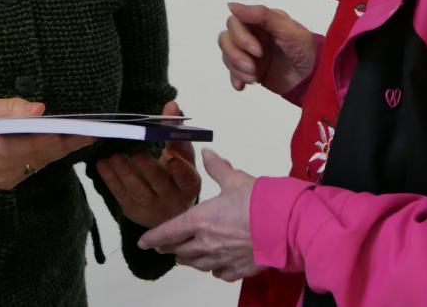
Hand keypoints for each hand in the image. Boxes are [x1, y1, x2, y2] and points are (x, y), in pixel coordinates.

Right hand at [0, 97, 93, 188]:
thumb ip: (11, 108)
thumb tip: (39, 110)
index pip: (34, 143)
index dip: (60, 138)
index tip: (81, 130)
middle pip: (42, 156)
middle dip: (67, 144)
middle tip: (90, 133)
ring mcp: (1, 180)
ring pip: (39, 164)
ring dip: (58, 151)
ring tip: (78, 137)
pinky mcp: (3, 185)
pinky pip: (30, 170)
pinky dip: (43, 157)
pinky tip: (54, 146)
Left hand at [96, 101, 201, 227]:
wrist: (166, 206)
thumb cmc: (175, 174)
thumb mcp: (180, 154)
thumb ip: (174, 130)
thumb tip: (172, 104)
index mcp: (189, 184)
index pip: (187, 178)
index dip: (181, 170)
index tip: (172, 158)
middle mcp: (173, 199)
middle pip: (160, 183)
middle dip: (148, 168)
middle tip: (137, 153)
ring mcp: (152, 208)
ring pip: (138, 191)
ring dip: (125, 173)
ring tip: (114, 156)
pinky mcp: (133, 210)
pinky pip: (121, 194)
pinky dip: (111, 179)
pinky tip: (102, 164)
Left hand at [138, 149, 260, 282]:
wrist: (283, 226)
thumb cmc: (257, 201)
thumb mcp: (235, 179)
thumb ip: (217, 168)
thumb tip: (207, 153)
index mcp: (200, 220)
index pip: (168, 232)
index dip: (153, 237)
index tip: (143, 242)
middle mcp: (206, 243)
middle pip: (180, 251)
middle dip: (170, 248)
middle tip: (164, 246)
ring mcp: (222, 259)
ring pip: (197, 264)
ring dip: (188, 260)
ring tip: (184, 257)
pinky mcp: (239, 269)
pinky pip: (220, 273)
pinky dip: (214, 270)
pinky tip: (215, 267)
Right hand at [218, 2, 316, 95]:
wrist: (313, 78)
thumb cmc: (304, 49)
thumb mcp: (288, 29)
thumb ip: (262, 15)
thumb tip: (232, 5)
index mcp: (260, 21)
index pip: (234, 22)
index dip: (240, 37)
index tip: (258, 51)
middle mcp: (252, 34)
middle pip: (226, 38)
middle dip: (236, 55)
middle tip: (254, 68)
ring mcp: (249, 53)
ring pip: (226, 54)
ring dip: (236, 68)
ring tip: (254, 78)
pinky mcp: (249, 69)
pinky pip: (231, 71)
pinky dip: (235, 78)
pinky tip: (243, 85)